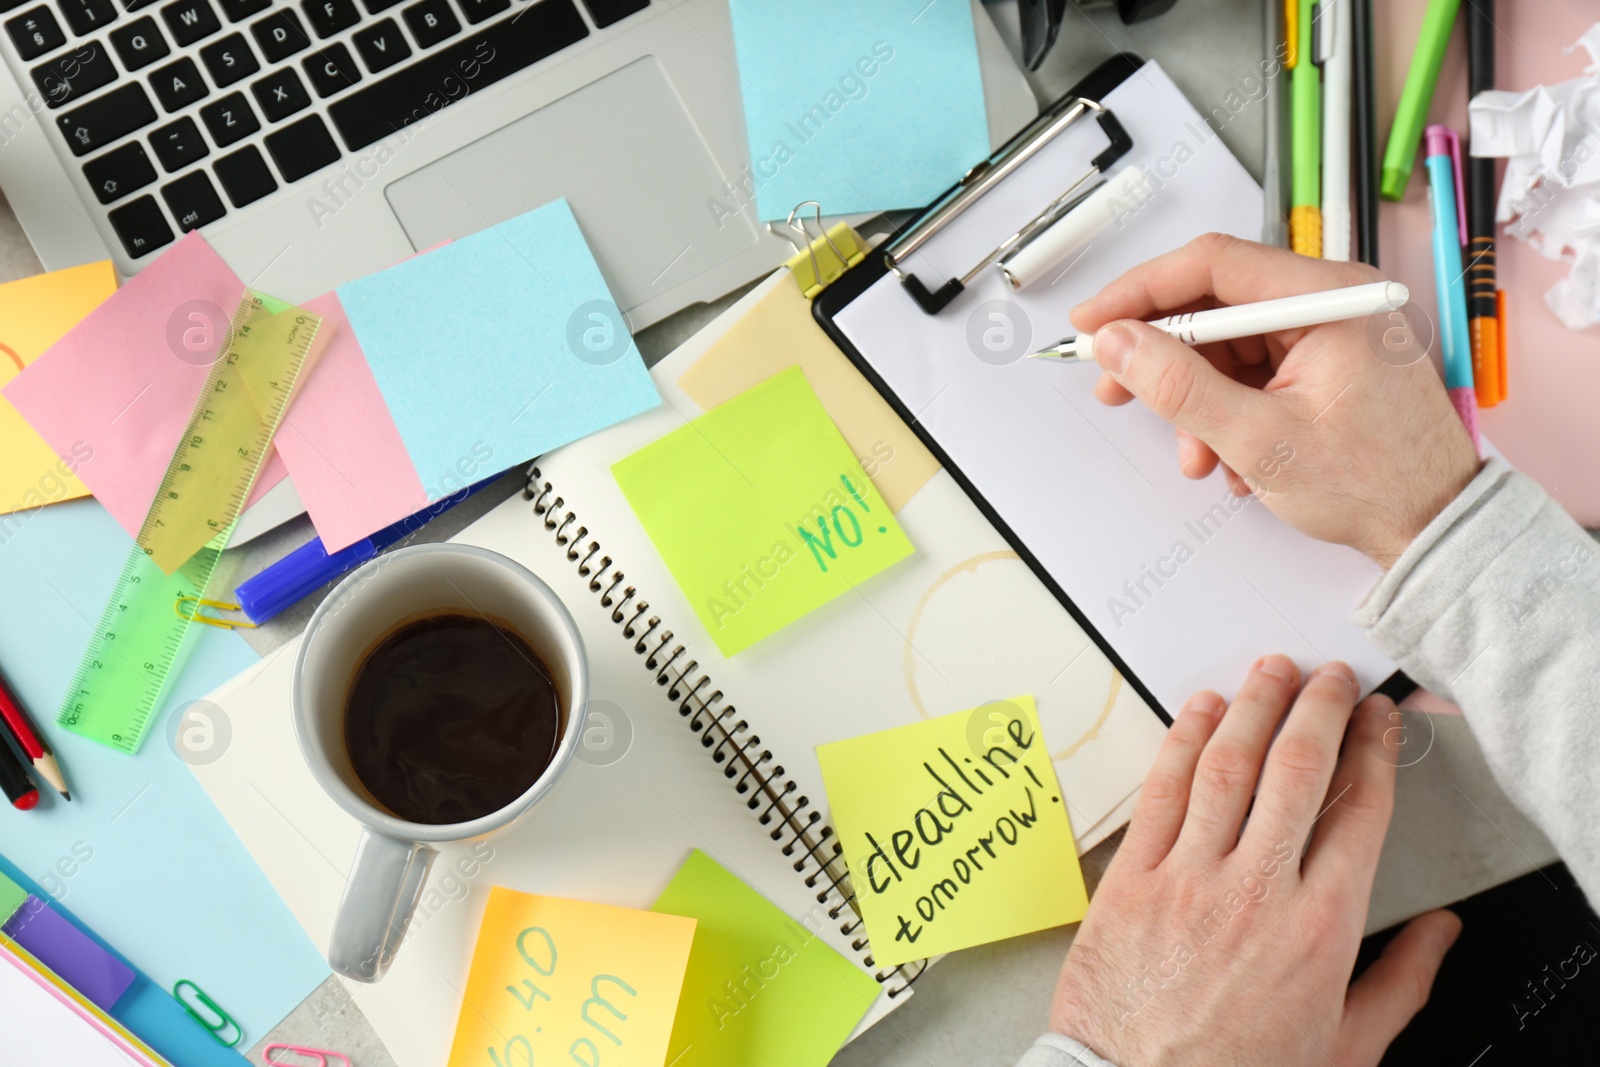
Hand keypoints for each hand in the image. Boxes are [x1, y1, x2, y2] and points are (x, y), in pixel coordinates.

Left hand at [1048, 655, 1461, 1066]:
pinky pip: (1160, 794)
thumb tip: (1439, 933)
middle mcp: (1256, 891)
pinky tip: (1198, 713)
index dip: (1372, 752)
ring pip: (1226, 767)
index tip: (1376, 719)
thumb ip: (1400, 983)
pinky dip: (1181, 743)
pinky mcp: (1129, 881)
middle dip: (1319, 710)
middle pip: (1297, 772)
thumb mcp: (1345, 1047)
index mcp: (1319, 929)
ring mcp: (1187, 880)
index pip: (1359, 812)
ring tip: (1270, 672)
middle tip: (1330, 675)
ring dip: (1253, 708)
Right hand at [1070, 234, 1480, 568]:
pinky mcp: (1322, 365)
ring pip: (1226, 347)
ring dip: (1195, 402)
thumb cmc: (1377, 485)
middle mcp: (1331, 302)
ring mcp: (1328, 334)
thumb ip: (1179, 386)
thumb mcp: (1258, 439)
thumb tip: (1119, 344)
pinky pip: (1250, 373)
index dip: (1140, 292)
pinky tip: (1228, 456)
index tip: (1094, 322)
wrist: (1433, 528)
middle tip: (1116, 387)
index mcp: (1329, 298)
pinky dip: (1225, 413)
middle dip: (1162, 358)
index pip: (1212, 265)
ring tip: (1196, 455)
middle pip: (1214, 306)